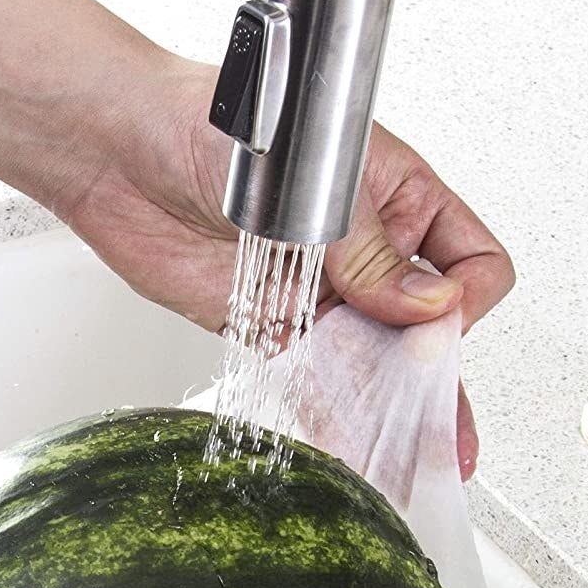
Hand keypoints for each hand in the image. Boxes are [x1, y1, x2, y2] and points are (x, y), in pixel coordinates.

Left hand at [63, 58, 514, 478]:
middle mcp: (366, 250)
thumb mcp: (315, 184)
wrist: (119, 150)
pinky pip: (315, 378)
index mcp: (399, 197)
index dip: (464, 300)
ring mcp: (320, 290)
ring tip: (412, 464)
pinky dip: (332, 414)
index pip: (469, 263)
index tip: (439, 324)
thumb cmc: (213, 123)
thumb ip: (373, 255)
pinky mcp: (270, 323)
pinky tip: (353, 447)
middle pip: (425, 329)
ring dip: (390, 412)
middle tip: (446, 439)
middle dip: (437, 384)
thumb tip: (431, 306)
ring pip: (374, 363)